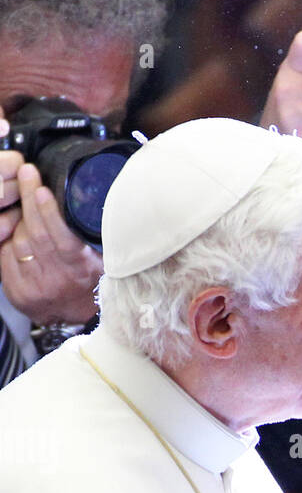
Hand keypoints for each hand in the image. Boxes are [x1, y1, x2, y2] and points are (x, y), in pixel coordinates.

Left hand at [0, 157, 101, 324]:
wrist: (76, 316)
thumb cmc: (90, 280)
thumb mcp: (100, 258)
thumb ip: (90, 234)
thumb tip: (82, 200)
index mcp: (83, 270)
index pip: (63, 239)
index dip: (50, 213)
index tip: (42, 190)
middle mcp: (59, 280)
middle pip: (36, 235)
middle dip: (29, 200)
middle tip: (27, 176)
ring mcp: (36, 288)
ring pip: (20, 242)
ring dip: (19, 218)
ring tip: (25, 202)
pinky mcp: (19, 292)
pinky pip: (7, 255)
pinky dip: (10, 239)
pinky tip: (17, 230)